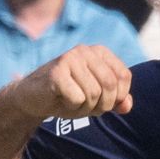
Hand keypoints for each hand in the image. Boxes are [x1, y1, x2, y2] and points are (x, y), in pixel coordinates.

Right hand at [11, 45, 132, 119]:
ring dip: (85, 108)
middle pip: (110, 85)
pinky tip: (60, 100)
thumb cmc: (69, 95)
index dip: (118, 96)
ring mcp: (70, 59)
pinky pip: (77, 99)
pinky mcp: (56, 73)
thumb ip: (117, 100)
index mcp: (100, 52)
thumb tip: (127, 106)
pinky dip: (72, 107)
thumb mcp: (98, 98)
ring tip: (71, 102)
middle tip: (87, 106)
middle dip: (102, 105)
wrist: (32, 99)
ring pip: (94, 94)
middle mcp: (85, 51)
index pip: (124, 76)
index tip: (103, 101)